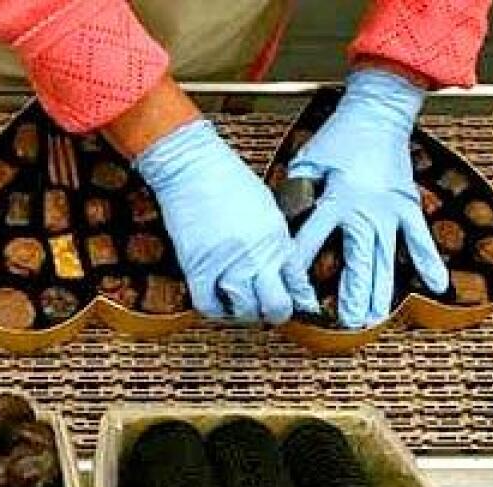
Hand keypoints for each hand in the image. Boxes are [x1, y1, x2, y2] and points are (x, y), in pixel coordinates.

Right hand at [135, 118, 296, 322]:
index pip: (299, 283)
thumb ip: (276, 240)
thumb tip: (282, 267)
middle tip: (269, 312)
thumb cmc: (227, 179)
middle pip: (277, 305)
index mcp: (278, 237)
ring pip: (244, 309)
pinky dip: (215, 310)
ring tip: (241, 305)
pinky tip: (218, 302)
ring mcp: (227, 263)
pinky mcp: (198, 267)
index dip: (300, 301)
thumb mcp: (266, 208)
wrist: (192, 166)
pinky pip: (209, 305)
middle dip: (276, 313)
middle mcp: (257, 254)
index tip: (297, 306)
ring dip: (245, 312)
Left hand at [283, 68, 447, 328]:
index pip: (311, 242)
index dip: (299, 270)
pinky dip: (429, 262)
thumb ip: (294, 193)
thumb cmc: (336, 139)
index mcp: (335, 200)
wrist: (378, 113)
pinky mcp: (409, 204)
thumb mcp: (305, 162)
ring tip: (374, 318)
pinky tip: (437, 287)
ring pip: (387, 257)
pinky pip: (422, 238)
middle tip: (348, 323)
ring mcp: (392, 209)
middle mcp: (366, 210)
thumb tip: (281, 225)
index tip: (294, 296)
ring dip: (381, 290)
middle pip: (358, 260)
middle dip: (352, 293)